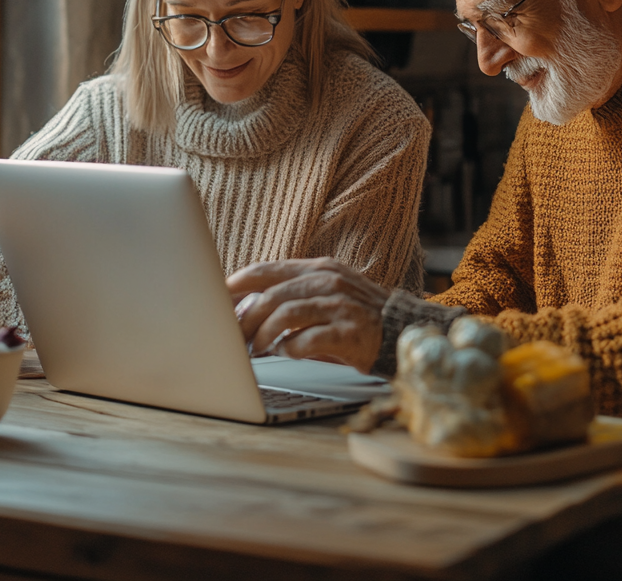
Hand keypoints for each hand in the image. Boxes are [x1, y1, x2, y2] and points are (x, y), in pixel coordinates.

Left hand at [226, 258, 388, 373]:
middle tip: (234, 334)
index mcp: (319, 269)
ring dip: (264, 334)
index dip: (239, 282)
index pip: (269, 269)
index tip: (219, 295)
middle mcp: (328, 282)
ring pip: (286, 314)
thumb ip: (293, 293)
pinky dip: (290, 348)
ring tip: (256, 348)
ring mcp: (339, 305)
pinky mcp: (348, 332)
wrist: (402, 330)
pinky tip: (286, 352)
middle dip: (246, 317)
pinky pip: (307, 339)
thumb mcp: (326, 292)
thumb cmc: (357, 314)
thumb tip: (246, 307)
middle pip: (272, 294)